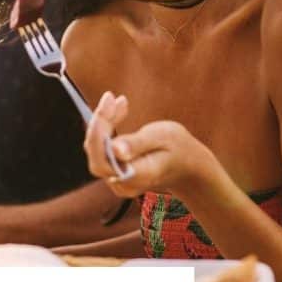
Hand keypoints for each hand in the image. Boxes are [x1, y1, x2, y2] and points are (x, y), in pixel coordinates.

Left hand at [84, 91, 214, 200]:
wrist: (185, 165)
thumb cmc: (176, 148)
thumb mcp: (163, 138)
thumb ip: (138, 144)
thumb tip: (115, 149)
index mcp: (140, 176)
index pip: (104, 161)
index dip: (98, 133)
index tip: (108, 103)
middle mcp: (125, 183)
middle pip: (96, 155)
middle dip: (100, 123)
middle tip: (110, 98)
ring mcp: (117, 180)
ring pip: (96, 149)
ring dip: (103, 121)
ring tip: (119, 102)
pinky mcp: (114, 171)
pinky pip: (101, 148)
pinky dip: (105, 126)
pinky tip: (118, 109)